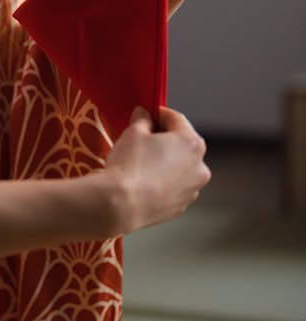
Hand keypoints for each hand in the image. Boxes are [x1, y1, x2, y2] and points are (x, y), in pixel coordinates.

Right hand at [104, 106, 210, 232]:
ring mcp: (192, 189)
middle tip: (142, 140)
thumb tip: (144, 115)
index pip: (176, 119)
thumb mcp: (133, 132)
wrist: (121, 204)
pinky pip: (173, 187)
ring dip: (165, 162)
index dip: (158, 114)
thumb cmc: (130, 166)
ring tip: (142, 164)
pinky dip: (163, 182)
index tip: (147, 115)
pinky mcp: (181, 206)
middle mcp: (199, 167)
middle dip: (164, 140)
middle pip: (181, 144)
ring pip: (179, 167)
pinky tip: (143, 181)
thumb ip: (142, 119)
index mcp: (192, 143)